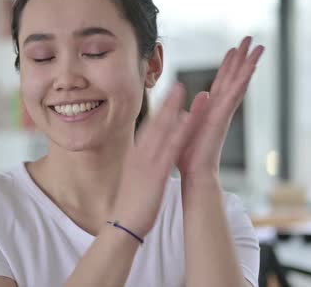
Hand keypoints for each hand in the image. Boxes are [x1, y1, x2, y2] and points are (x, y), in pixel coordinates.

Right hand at [111, 83, 192, 237]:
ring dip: (172, 110)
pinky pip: (170, 149)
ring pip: (162, 131)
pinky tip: (188, 120)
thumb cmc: (131, 204)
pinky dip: (179, 132)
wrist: (123, 224)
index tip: (168, 98)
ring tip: (183, 92)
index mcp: (136, 156)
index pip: (149, 129)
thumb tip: (147, 157)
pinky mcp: (156, 173)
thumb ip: (141, 165)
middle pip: (154, 124)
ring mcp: (147, 162)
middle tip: (178, 85)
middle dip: (167, 103)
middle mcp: (140, 154)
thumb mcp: (134, 179)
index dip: (160, 112)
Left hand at [177, 37, 264, 187]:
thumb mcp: (185, 127)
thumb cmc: (188, 155)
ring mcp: (224, 112)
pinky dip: (242, 82)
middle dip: (242, 58)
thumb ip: (190, 114)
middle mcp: (220, 109)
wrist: (194, 173)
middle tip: (251, 39)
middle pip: (233, 78)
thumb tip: (193, 103)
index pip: (220, 83)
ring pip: (239, 83)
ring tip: (259, 47)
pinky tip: (250, 68)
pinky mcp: (223, 118)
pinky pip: (235, 96)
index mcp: (210, 109)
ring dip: (248, 65)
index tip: (233, 49)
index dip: (227, 66)